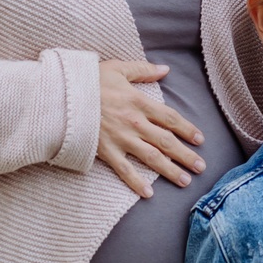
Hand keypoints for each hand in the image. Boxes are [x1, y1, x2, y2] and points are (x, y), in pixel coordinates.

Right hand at [97, 60, 204, 197]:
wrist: (60, 96)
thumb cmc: (87, 80)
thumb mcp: (117, 68)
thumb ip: (143, 70)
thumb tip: (165, 69)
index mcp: (139, 102)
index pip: (170, 118)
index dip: (187, 129)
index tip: (200, 139)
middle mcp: (134, 122)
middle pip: (166, 141)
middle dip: (186, 155)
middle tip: (202, 166)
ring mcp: (120, 138)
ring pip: (152, 157)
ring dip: (170, 170)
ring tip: (185, 181)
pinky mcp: (105, 151)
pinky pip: (124, 170)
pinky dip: (136, 182)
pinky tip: (148, 194)